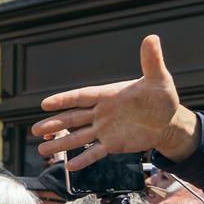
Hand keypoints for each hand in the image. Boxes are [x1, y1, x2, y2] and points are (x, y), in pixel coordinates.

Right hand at [32, 34, 200, 168]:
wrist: (168, 121)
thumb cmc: (162, 98)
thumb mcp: (158, 79)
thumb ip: (151, 61)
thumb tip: (151, 38)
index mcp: (107, 96)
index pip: (81, 97)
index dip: (63, 100)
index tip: (45, 104)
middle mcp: (101, 113)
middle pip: (73, 118)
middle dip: (54, 124)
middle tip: (36, 130)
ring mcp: (104, 130)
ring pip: (78, 137)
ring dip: (61, 143)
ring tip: (42, 148)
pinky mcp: (112, 144)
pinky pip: (94, 152)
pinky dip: (83, 159)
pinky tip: (69, 166)